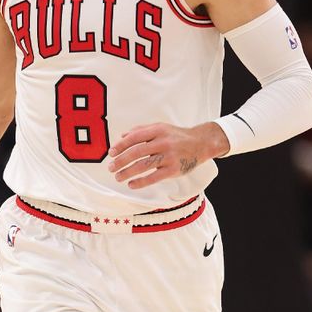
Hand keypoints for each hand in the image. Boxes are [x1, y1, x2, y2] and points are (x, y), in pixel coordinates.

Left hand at [107, 122, 228, 188]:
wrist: (201, 143)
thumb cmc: (177, 135)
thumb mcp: (160, 127)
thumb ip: (141, 130)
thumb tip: (122, 136)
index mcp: (157, 130)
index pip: (134, 138)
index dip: (121, 146)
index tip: (111, 153)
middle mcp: (163, 142)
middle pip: (137, 152)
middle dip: (121, 161)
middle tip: (111, 167)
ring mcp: (169, 156)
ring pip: (144, 165)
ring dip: (128, 172)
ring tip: (118, 177)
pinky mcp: (174, 170)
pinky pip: (154, 177)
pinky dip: (141, 182)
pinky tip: (131, 184)